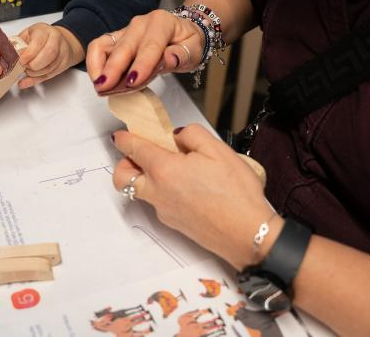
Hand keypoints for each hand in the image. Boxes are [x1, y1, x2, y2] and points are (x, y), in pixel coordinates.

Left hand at [16, 24, 83, 89]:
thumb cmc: (40, 36)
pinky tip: (24, 82)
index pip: (39, 42)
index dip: (29, 53)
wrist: (59, 40)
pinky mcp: (62, 65)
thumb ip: (18, 43)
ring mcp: (62, 53)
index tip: (21, 60)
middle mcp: (56, 41)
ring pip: (50, 68)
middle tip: (24, 66)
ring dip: (34, 73)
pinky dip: (34, 80)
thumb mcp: (27, 34)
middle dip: (33, 65)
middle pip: (49, 55)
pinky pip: (49, 76)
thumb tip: (7, 52)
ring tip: (26, 71)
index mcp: (45, 31)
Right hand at [87, 9, 203, 91]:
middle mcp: (140, 23)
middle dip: (113, 68)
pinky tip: (98, 79)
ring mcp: (126, 30)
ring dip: (99, 66)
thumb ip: (182, 55)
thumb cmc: (188, 42)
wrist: (182, 32)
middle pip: (124, 46)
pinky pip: (99, 47)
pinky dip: (95, 63)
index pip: (150, 45)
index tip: (132, 82)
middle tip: (106, 89)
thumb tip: (169, 59)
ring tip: (100, 87)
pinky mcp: (116, 39)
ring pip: (105, 44)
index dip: (141, 64)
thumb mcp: (194, 49)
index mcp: (162, 22)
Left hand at [111, 124, 274, 268]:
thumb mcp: (218, 150)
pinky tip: (186, 186)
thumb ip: (192, 135)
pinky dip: (162, 192)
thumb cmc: (236, 195)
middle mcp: (158, 192)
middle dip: (125, 163)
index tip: (122, 135)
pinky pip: (158, 203)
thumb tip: (178, 135)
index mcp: (165, 170)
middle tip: (141, 153)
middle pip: (122, 177)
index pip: (133, 149)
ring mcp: (164, 210)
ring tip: (170, 168)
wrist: (247, 234)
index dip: (124, 139)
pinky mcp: (174, 223)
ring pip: (140, 192)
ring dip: (144, 178)